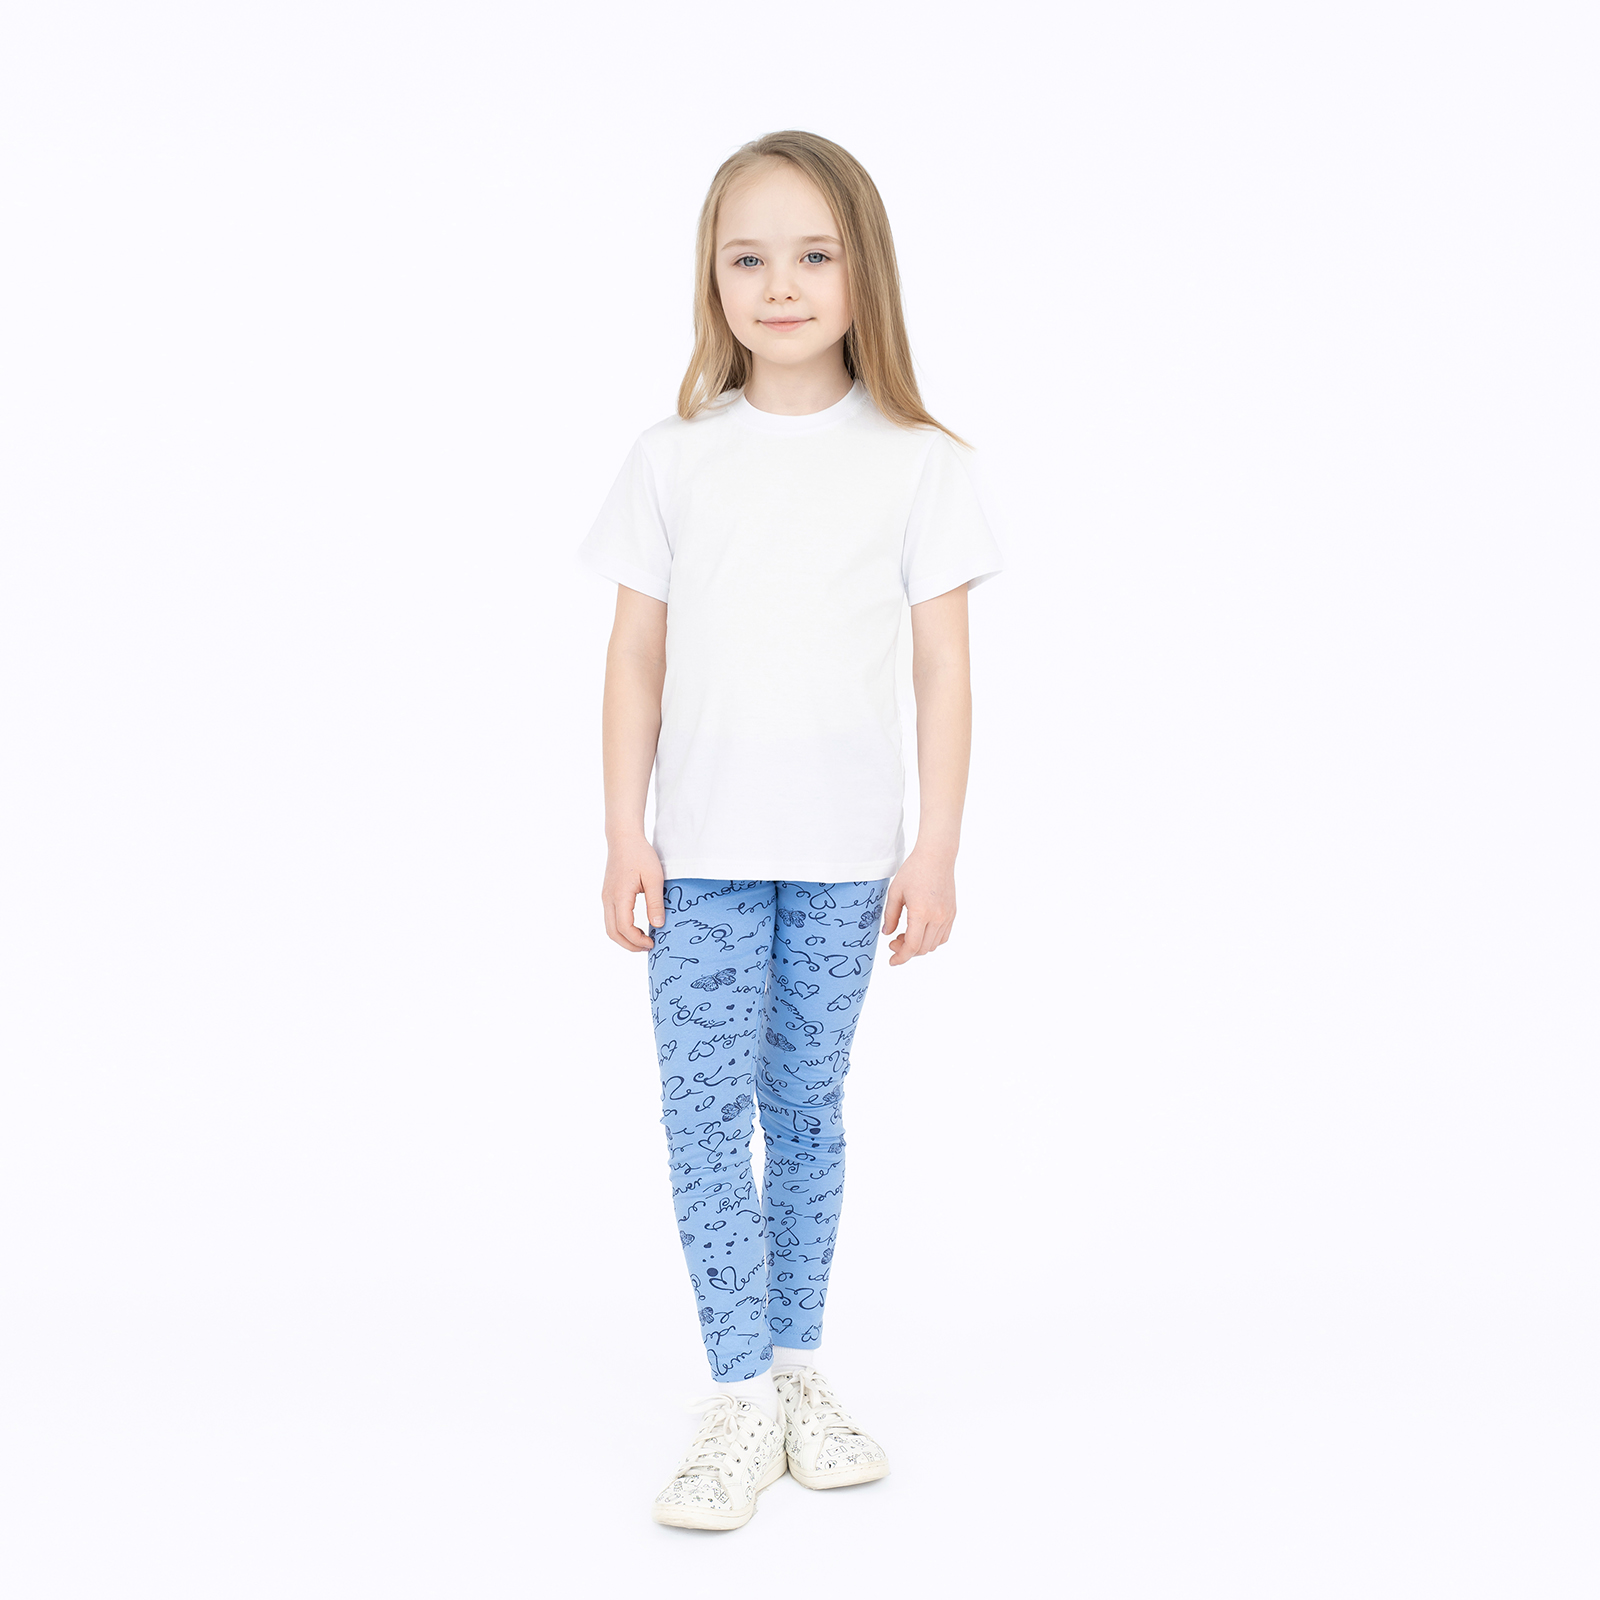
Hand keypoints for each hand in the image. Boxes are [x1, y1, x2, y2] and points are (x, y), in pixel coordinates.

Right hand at [602, 837, 664, 951]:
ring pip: (609, 927)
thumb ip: (655, 903)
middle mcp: (608, 899)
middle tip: (647, 947)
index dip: (637, 940)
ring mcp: (606, 897)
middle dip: (629, 945)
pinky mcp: (607, 895)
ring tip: (643, 940)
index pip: (624, 928)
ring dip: (624, 938)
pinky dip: (621, 929)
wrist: (623, 839)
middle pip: (612, 932)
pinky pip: (610, 918)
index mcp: (619, 896)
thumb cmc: (640, 855)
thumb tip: (658, 926)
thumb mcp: (654, 878)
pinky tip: (636, 928)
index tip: (653, 943)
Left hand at [880, 849, 955, 965]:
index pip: (912, 946)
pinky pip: (943, 936)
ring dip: (919, 946)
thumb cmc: (913, 871)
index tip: (892, 961)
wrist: (936, 857)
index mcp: (921, 912)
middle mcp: (937, 917)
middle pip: (922, 949)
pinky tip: (920, 931)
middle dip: (906, 951)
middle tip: (893, 942)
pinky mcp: (952, 913)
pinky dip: (931, 940)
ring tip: (906, 934)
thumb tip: (887, 934)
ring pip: (933, 945)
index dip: (900, 957)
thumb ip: (890, 916)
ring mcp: (947, 916)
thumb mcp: (895, 892)